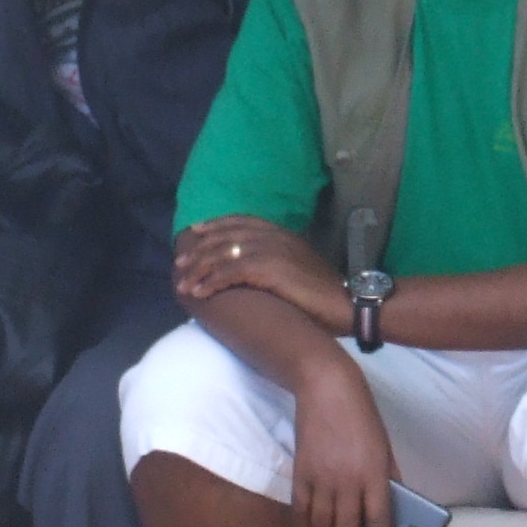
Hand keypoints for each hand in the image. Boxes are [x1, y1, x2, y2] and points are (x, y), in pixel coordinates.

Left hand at [176, 217, 351, 332]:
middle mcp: (274, 237)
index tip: (196, 233)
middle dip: (198, 251)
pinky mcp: (267, 269)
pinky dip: (210, 283)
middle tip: (180, 265)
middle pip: (224, 237)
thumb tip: (259, 268)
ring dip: (198, 270)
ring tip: (184, 285)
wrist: (347, 304)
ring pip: (221, 255)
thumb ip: (280, 259)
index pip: (240, 222)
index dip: (215, 226)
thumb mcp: (302, 266)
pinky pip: (228, 273)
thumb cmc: (327, 293)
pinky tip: (200, 293)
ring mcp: (270, 251)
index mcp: (282, 233)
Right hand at [289, 360, 399, 526]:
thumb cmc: (364, 419)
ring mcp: (321, 479)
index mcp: (375, 476)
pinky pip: (301, 510)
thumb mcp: (385, 449)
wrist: (327, 391)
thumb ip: (388, 479)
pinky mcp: (300, 473)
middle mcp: (347, 482)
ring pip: (323, 525)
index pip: (379, 524)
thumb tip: (392, 508)